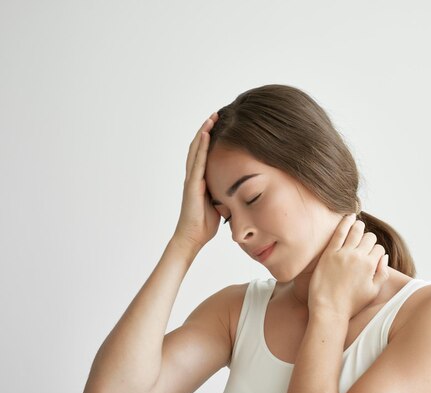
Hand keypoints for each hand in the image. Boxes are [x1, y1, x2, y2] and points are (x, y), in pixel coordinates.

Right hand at [172, 112, 220, 251]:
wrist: (192, 238)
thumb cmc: (205, 224)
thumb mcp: (220, 203)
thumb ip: (224, 191)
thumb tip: (237, 187)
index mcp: (200, 180)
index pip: (204, 154)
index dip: (210, 139)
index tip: (220, 125)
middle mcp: (193, 176)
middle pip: (198, 147)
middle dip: (206, 130)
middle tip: (216, 115)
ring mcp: (191, 179)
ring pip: (196, 150)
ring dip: (203, 133)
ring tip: (211, 118)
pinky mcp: (192, 185)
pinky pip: (197, 162)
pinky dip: (201, 147)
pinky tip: (206, 135)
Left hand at [308, 213, 389, 319]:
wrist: (329, 309)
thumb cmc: (351, 304)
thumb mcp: (373, 291)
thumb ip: (382, 273)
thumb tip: (384, 256)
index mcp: (371, 266)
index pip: (379, 249)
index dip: (377, 252)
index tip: (371, 256)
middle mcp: (358, 257)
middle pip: (369, 237)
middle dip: (369, 239)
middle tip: (363, 243)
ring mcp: (343, 253)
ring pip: (356, 230)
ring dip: (359, 226)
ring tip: (358, 226)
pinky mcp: (329, 253)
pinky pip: (339, 232)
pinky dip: (345, 221)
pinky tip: (348, 216)